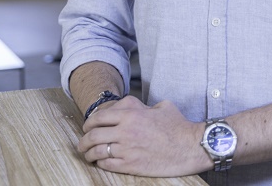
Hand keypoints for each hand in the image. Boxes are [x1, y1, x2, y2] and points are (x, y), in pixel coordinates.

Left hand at [77, 96, 210, 176]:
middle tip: (83, 142)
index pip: (100, 116)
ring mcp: (126, 148)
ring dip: (88, 153)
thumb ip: (143, 106)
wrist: (188, 146)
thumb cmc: (177, 126)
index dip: (90, 122)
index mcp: (132, 112)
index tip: (88, 126)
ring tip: (87, 154)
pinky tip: (100, 162)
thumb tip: (135, 109)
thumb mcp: (160, 106)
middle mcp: (126, 129)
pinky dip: (100, 163)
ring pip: (96, 151)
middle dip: (84, 139)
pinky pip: (106, 164)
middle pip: (93, 134)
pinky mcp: (130, 164)